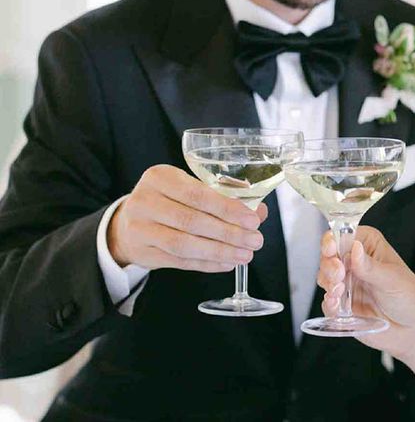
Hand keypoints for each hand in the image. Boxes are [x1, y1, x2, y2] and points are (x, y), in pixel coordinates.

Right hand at [107, 164, 265, 271]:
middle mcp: (146, 201)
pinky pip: (179, 261)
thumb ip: (224, 196)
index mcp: (161, 177)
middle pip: (192, 221)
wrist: (128, 222)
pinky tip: (226, 263)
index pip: (197, 194)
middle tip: (255, 240)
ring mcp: (140, 228)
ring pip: (184, 244)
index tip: (253, 219)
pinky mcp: (143, 252)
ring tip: (245, 255)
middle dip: (229, 233)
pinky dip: (206, 264)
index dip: (227, 208)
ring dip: (219, 251)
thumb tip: (260, 211)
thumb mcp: (190, 188)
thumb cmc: (169, 200)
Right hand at [317, 226, 414, 360]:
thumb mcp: (392, 279)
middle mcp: (355, 262)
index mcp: (368, 245)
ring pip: (324, 277)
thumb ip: (371, 267)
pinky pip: (327, 302)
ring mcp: (347, 283)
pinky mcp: (342, 304)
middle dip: (329, 265)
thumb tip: (355, 248)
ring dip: (328, 284)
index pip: (342, 234)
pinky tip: (337, 305)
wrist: (414, 330)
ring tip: (340, 291)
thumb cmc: (411, 297)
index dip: (333, 241)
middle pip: (328, 255)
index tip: (331, 250)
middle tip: (338, 275)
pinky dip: (329, 303)